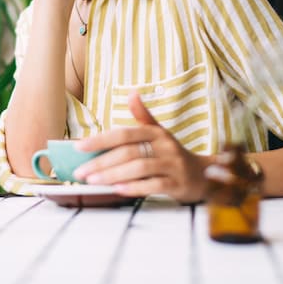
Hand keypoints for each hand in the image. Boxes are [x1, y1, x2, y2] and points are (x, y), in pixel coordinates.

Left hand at [73, 92, 211, 202]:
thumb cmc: (173, 153)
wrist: (203, 174)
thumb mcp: (159, 133)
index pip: (124, 133)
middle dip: (101, 162)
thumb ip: (143, 116)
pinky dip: (134, 187)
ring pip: (139, 168)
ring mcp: (172, 165)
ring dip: (113, 175)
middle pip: (128, 152)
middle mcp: (164, 146)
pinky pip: (154, 185)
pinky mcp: (178, 184)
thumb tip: (132, 93)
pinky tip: (117, 190)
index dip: (100, 139)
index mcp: (155, 132)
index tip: (79, 146)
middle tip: (80, 172)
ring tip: (93, 182)